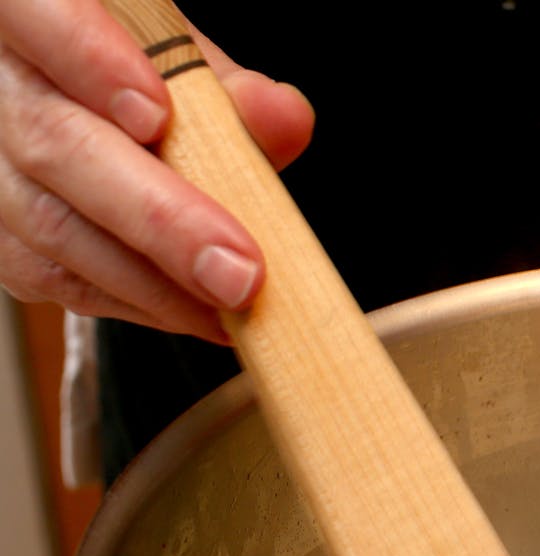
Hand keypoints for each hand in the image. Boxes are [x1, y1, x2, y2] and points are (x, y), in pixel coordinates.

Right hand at [0, 0, 312, 342]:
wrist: (91, 111)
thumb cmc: (143, 75)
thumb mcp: (182, 60)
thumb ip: (228, 86)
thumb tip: (282, 118)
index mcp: (28, 15)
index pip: (40, 16)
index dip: (90, 62)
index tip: (155, 114)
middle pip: (57, 146)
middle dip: (161, 218)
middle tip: (239, 271)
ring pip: (54, 227)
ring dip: (157, 280)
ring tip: (238, 304)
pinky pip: (58, 279)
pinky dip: (140, 303)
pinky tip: (200, 313)